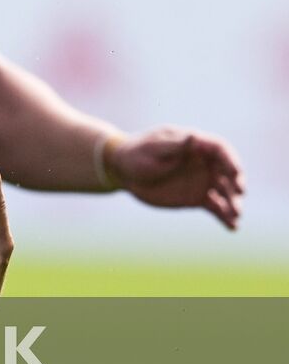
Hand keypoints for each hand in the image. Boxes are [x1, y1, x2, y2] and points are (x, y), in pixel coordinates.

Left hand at [109, 127, 243, 229]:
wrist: (124, 171)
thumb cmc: (137, 154)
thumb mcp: (153, 149)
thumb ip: (175, 145)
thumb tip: (193, 136)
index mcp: (195, 145)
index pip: (220, 150)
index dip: (231, 160)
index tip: (236, 173)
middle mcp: (204, 163)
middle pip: (228, 172)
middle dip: (236, 183)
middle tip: (239, 194)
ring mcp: (203, 181)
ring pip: (225, 192)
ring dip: (233, 203)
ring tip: (235, 216)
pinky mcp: (197, 198)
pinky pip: (216, 208)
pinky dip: (225, 217)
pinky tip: (233, 227)